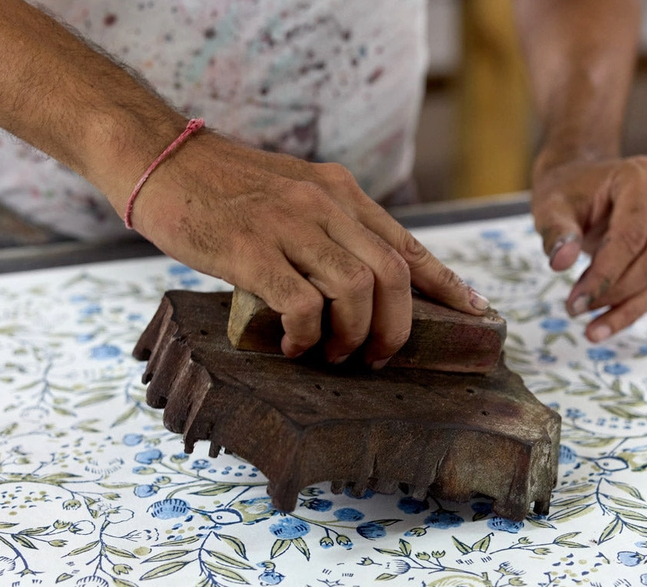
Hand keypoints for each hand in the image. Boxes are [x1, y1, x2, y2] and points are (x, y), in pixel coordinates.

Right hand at [129, 129, 488, 365]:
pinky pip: (303, 304)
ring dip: (353, 335)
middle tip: (377, 357)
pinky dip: (308, 335)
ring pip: (357, 290)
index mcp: (340, 192)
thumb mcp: (295, 195)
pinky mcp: (251, 249)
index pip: (407, 243)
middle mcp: (324, 204)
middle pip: (392, 274)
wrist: (162, 162)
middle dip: (396, 327)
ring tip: (334, 355)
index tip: (475, 311)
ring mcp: (289, 225)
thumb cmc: (227, 190)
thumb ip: (332, 228)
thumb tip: (364, 279)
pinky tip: (293, 346)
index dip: (445, 283)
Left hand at [531, 154, 646, 340]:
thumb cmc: (566, 194)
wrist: (581, 182)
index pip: (628, 238)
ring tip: (594, 331)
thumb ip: (556, 233)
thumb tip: (561, 262)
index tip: (574, 305)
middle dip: (614, 293)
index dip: (603, 276)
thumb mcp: (551, 207)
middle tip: (575, 311)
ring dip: (630, 307)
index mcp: (642, 177)